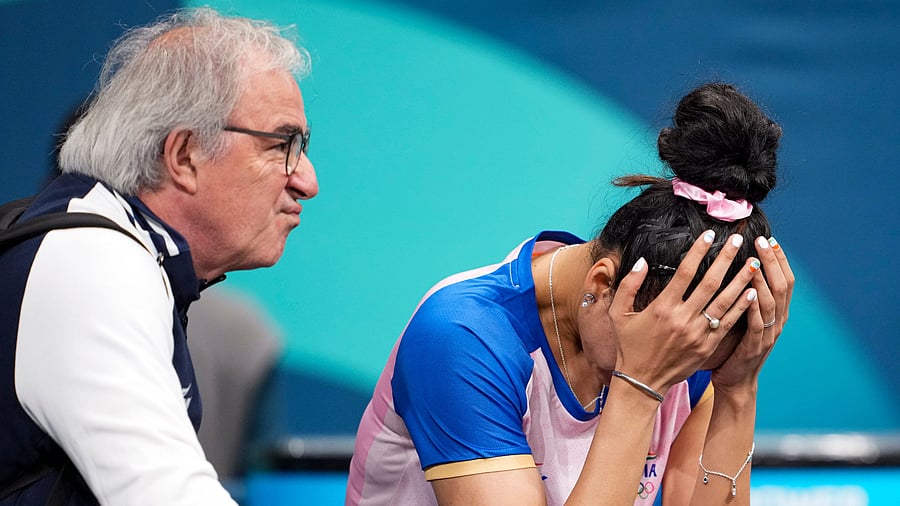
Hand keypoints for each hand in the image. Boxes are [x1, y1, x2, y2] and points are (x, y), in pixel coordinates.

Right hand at [608, 231, 763, 394]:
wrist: (642, 382)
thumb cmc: (628, 345)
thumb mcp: (618, 314)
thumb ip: (628, 285)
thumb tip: (642, 262)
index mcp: (662, 308)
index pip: (684, 272)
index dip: (698, 251)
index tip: (710, 235)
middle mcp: (682, 319)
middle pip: (710, 283)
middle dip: (726, 259)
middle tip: (739, 240)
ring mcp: (698, 334)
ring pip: (725, 302)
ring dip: (740, 280)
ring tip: (752, 262)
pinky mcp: (707, 346)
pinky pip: (728, 323)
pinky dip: (741, 307)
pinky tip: (751, 292)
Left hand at [712, 236, 794, 393]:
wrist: (734, 381)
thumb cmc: (734, 346)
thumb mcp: (743, 317)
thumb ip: (744, 294)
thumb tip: (736, 265)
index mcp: (776, 313)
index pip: (784, 280)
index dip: (779, 259)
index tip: (769, 238)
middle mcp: (777, 321)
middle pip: (782, 286)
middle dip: (773, 261)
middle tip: (762, 241)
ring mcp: (767, 335)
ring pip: (771, 302)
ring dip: (763, 279)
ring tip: (754, 260)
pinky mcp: (754, 347)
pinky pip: (756, 324)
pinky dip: (753, 306)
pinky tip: (747, 292)